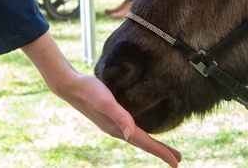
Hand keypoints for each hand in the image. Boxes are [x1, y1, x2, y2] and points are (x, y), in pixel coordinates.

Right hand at [60, 72, 181, 166]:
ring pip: (137, 137)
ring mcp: (112, 125)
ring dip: (151, 144)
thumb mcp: (106, 101)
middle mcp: (117, 130)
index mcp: (118, 128)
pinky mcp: (110, 118)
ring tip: (164, 148)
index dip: (161, 152)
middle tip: (177, 158)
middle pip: (143, 143)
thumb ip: (119, 116)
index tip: (176, 162)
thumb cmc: (89, 91)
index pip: (145, 143)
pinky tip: (141, 129)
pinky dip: (140, 134)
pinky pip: (130, 129)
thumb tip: (131, 135)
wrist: (70, 86)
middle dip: (160, 151)